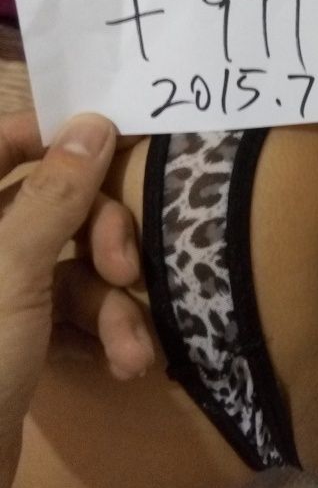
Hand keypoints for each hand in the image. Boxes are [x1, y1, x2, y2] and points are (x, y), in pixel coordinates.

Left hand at [0, 112, 152, 487]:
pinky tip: (120, 364)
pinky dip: (98, 335)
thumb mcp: (13, 270)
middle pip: (53, 208)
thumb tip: (94, 123)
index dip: (54, 138)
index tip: (113, 143)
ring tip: (133, 351)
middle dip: (102, 241)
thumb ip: (54, 194)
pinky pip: (68, 313)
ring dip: (112, 308)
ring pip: (70, 267)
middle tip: (127, 269)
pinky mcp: (17, 338)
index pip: (2, 145)